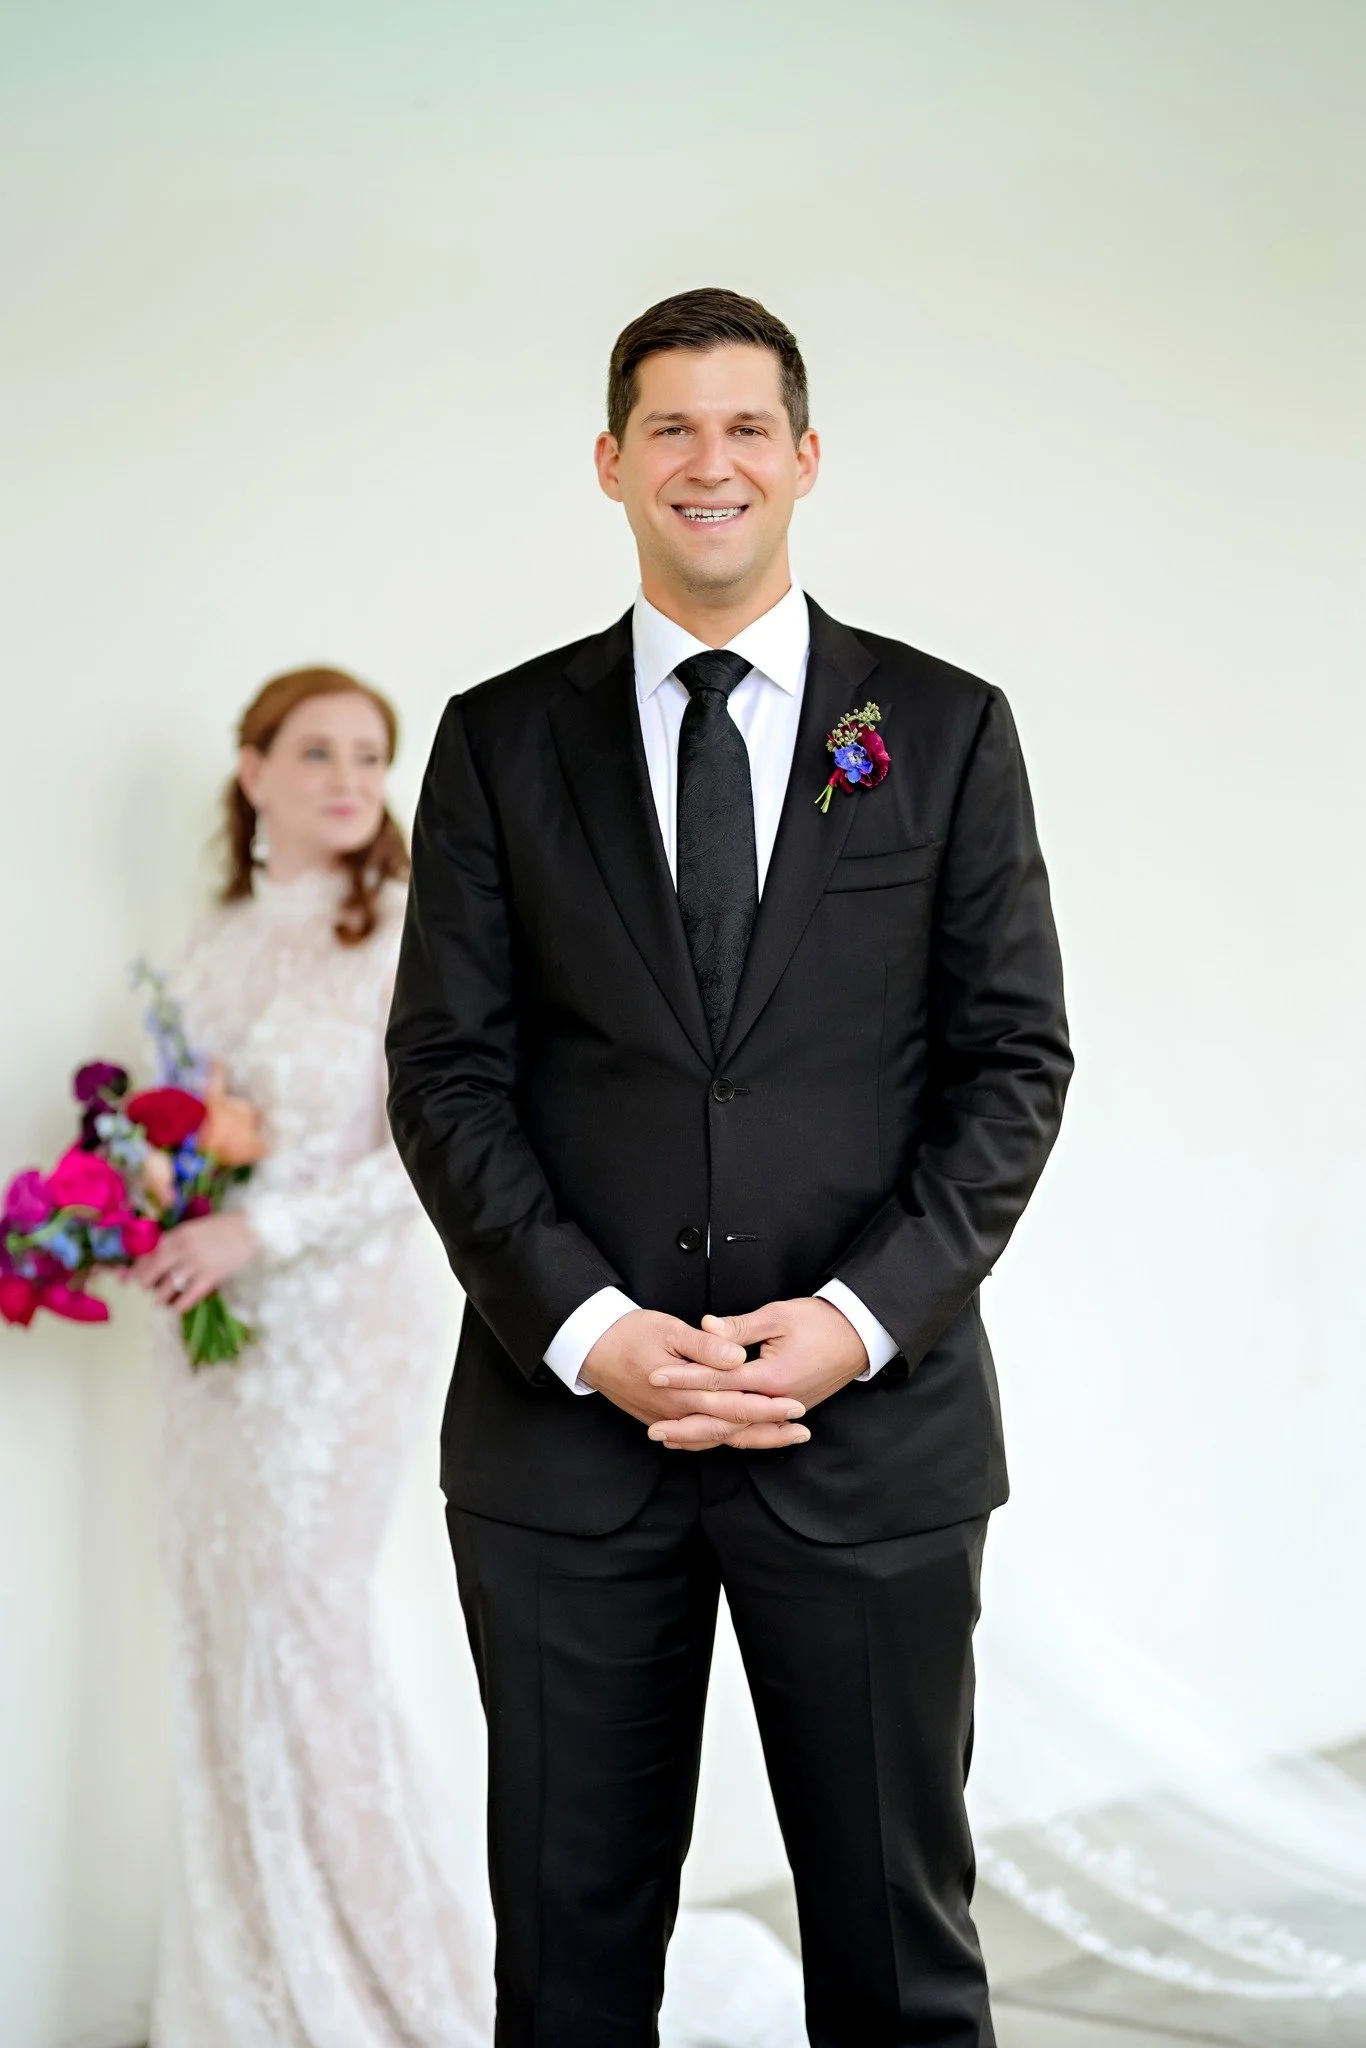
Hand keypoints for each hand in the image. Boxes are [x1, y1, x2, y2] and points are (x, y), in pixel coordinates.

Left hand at [131, 1213, 257, 1311]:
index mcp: (177, 1234)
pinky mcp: (210, 1277)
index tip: (127, 1278)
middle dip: (144, 1284)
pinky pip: (187, 1296)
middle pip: (151, 1272)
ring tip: (159, 1301)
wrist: (253, 1228)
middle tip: (143, 1291)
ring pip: (166, 1286)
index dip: (135, 1268)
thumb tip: (160, 1257)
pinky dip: (179, 1305)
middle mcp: (181, 1249)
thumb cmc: (225, 1226)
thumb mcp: (196, 1228)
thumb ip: (178, 1241)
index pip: (148, 1254)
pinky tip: (175, 1308)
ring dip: (159, 1297)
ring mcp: (195, 1264)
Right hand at [581, 1309, 809, 1450]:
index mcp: (684, 1392)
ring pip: (717, 1438)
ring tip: (782, 1438)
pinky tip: (737, 1440)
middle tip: (802, 1431)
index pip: (736, 1405)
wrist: (591, 1348)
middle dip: (769, 1430)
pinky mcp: (662, 1421)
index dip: (768, 1408)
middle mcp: (678, 1414)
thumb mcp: (669, 1330)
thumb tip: (737, 1359)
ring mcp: (669, 1421)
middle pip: (732, 1428)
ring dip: (751, 1439)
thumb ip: (705, 1346)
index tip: (796, 1406)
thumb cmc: (630, 1333)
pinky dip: (721, 1441)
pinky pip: (698, 1439)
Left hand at [647, 1296, 868, 1436]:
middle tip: (654, 1429)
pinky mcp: (788, 1411)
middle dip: (687, 1423)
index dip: (685, 1378)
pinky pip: (753, 1431)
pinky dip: (729, 1437)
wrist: (859, 1336)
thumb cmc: (820, 1321)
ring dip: (704, 1437)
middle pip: (724, 1418)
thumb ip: (739, 1328)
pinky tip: (708, 1439)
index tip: (656, 1377)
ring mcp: (784, 1410)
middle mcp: (777, 1401)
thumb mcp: (779, 1316)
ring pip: (738, 1432)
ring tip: (672, 1441)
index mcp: (772, 1376)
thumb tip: (705, 1327)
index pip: (719, 1380)